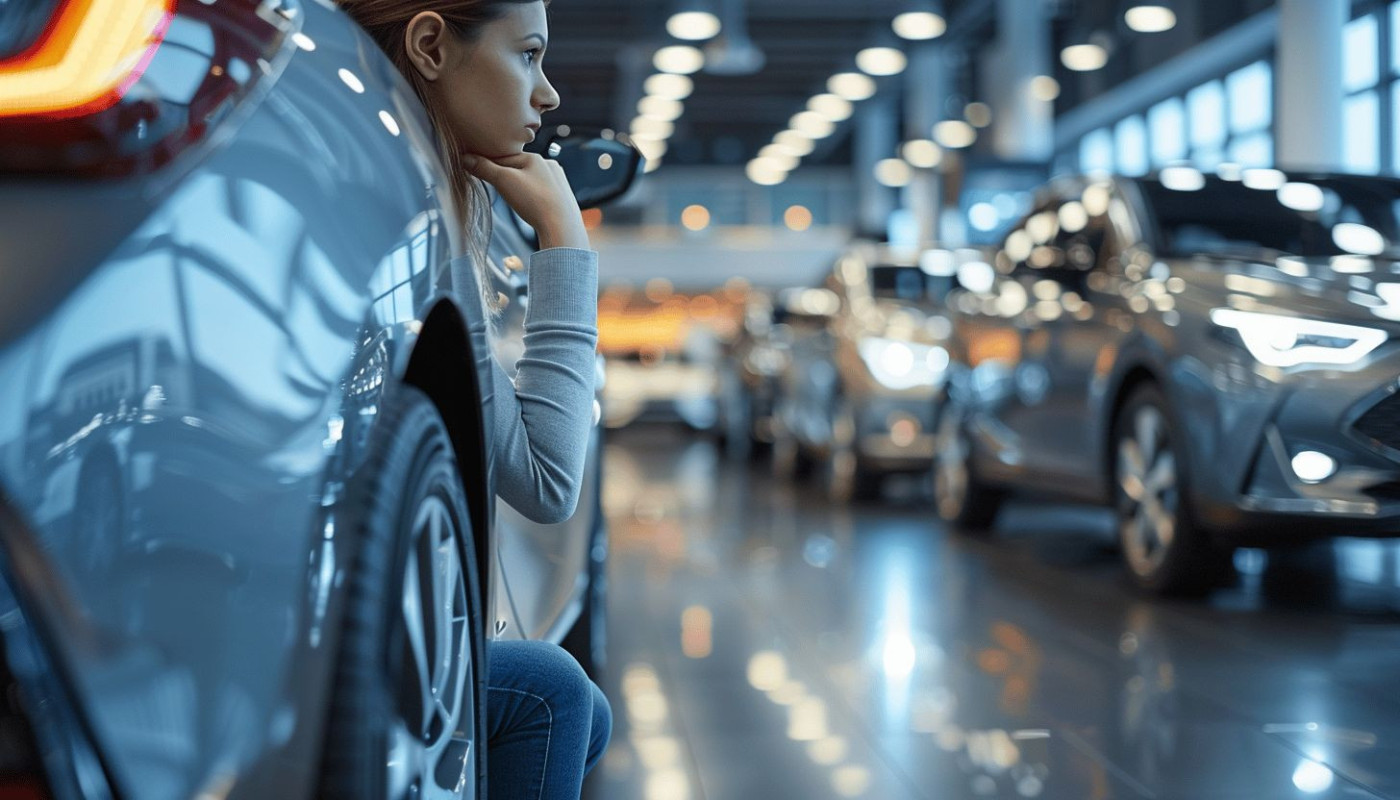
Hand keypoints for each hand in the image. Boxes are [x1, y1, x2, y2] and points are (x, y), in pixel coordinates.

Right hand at [464, 152, 589, 249]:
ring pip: (530, 181)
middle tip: (497, 189)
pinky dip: (532, 198)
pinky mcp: (563, 198)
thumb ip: (484, 168)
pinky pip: (542, 193)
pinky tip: (530, 206)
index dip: (489, 165)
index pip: (504, 157)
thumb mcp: (503, 181)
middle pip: (518, 168)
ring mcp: (559, 182)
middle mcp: (549, 166)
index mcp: (535, 157)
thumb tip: (465, 158)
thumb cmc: (534, 201)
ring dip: (519, 188)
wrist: (561, 226)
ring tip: (515, 200)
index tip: (477, 171)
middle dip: (505, 177)